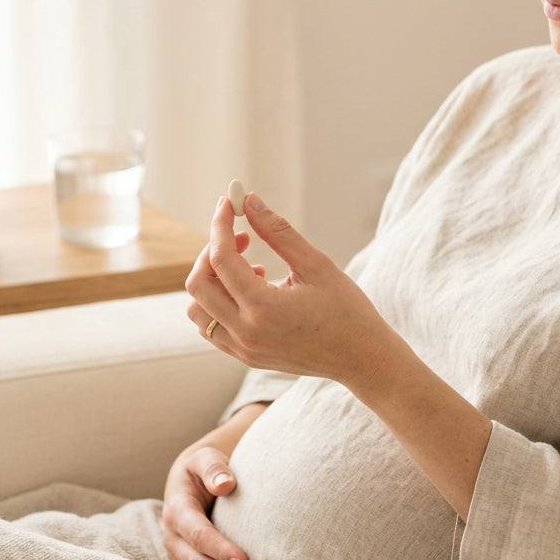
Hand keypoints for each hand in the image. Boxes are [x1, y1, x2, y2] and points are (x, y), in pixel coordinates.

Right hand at [161, 433, 256, 559]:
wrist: (193, 476)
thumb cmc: (202, 467)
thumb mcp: (205, 458)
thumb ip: (213, 468)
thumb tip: (226, 484)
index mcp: (176, 508)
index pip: (198, 533)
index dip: (219, 548)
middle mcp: (174, 533)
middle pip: (195, 559)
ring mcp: (180, 547)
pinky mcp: (191, 555)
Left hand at [185, 192, 403, 387]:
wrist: (362, 358)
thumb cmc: (346, 310)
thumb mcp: (316, 265)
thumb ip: (278, 232)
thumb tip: (249, 201)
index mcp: (264, 309)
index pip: (221, 259)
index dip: (221, 225)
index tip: (229, 204)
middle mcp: (246, 333)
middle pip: (198, 284)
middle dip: (212, 251)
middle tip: (243, 236)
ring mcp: (243, 349)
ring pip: (198, 309)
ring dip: (213, 280)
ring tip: (252, 268)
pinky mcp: (246, 356)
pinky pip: (211, 327)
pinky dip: (218, 302)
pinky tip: (251, 290)